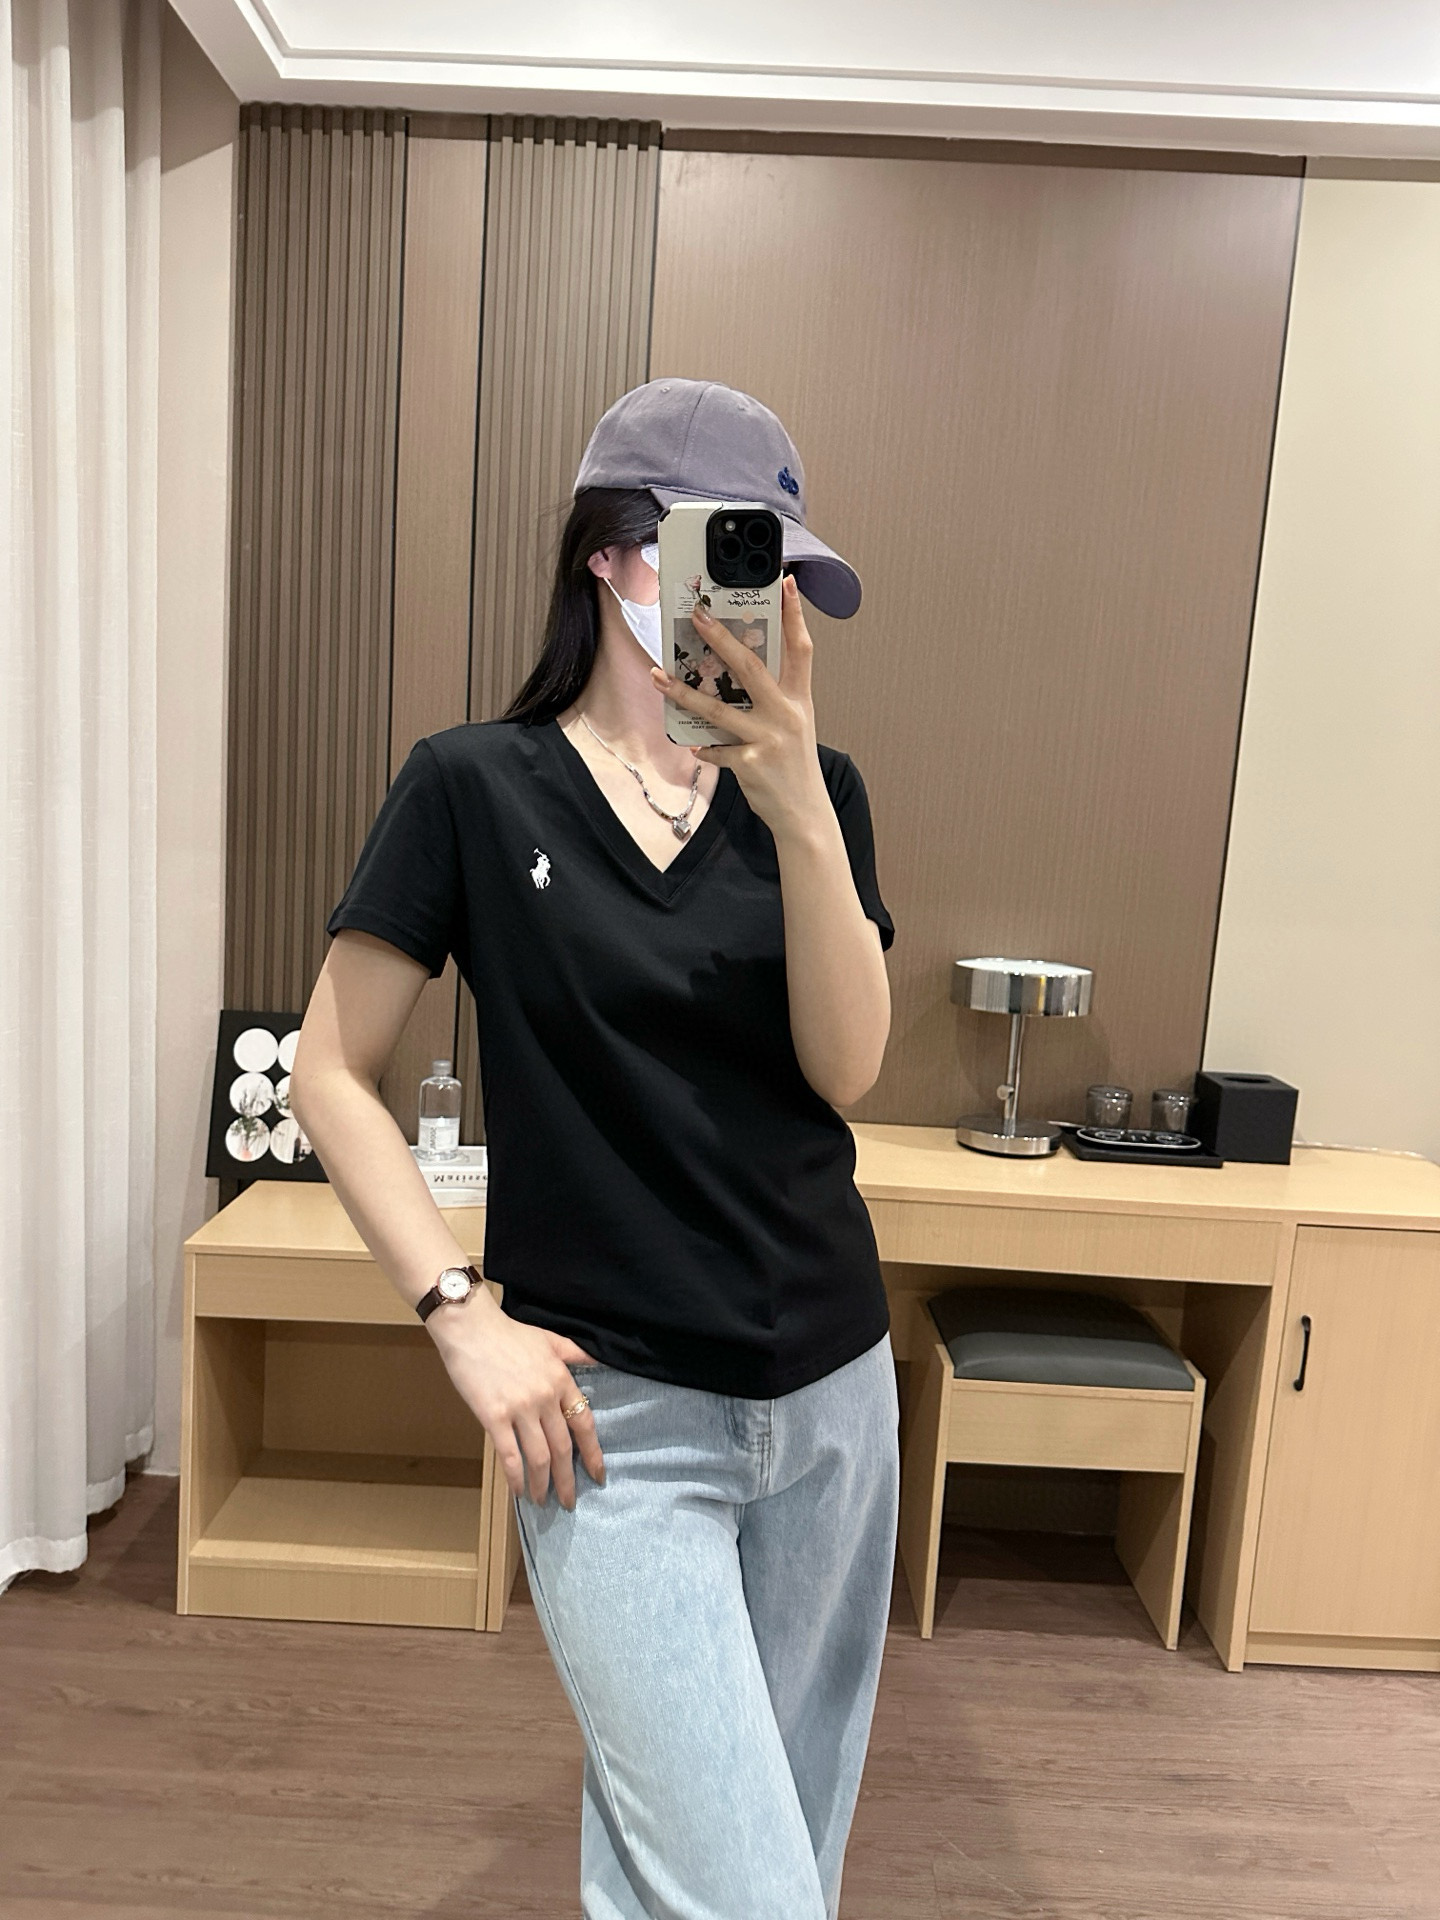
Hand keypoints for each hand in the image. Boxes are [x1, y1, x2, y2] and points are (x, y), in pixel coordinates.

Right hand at [425, 1288, 604, 1508]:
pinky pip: (510, 1455)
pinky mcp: (493, 1417)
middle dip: (568, 1480)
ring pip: (539, 1457)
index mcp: (561, 1380)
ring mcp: (520, 1409)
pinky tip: (519, 1491)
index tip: (598, 1475)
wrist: (470, 1328)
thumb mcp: (550, 1339)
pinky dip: (517, 1477)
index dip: (593, 1454)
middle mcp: (545, 1398)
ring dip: (543, 1484)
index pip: (584, 1424)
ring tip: (543, 1501)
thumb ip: (575, 1355)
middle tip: (569, 1501)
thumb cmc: (508, 1333)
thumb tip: (600, 1362)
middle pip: (563, 1448)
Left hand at [649, 575, 828, 837]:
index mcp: (799, 699)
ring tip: (659, 676)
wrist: (804, 813)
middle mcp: (785, 714)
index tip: (785, 582)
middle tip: (697, 616)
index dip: (794, 615)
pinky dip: (704, 748)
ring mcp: (768, 738)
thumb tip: (737, 670)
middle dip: (721, 639)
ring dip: (684, 692)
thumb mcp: (795, 724)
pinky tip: (693, 745)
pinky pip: (717, 750)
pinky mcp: (751, 763)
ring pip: (719, 708)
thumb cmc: (794, 765)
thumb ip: (774, 697)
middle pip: (750, 667)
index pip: (800, 648)